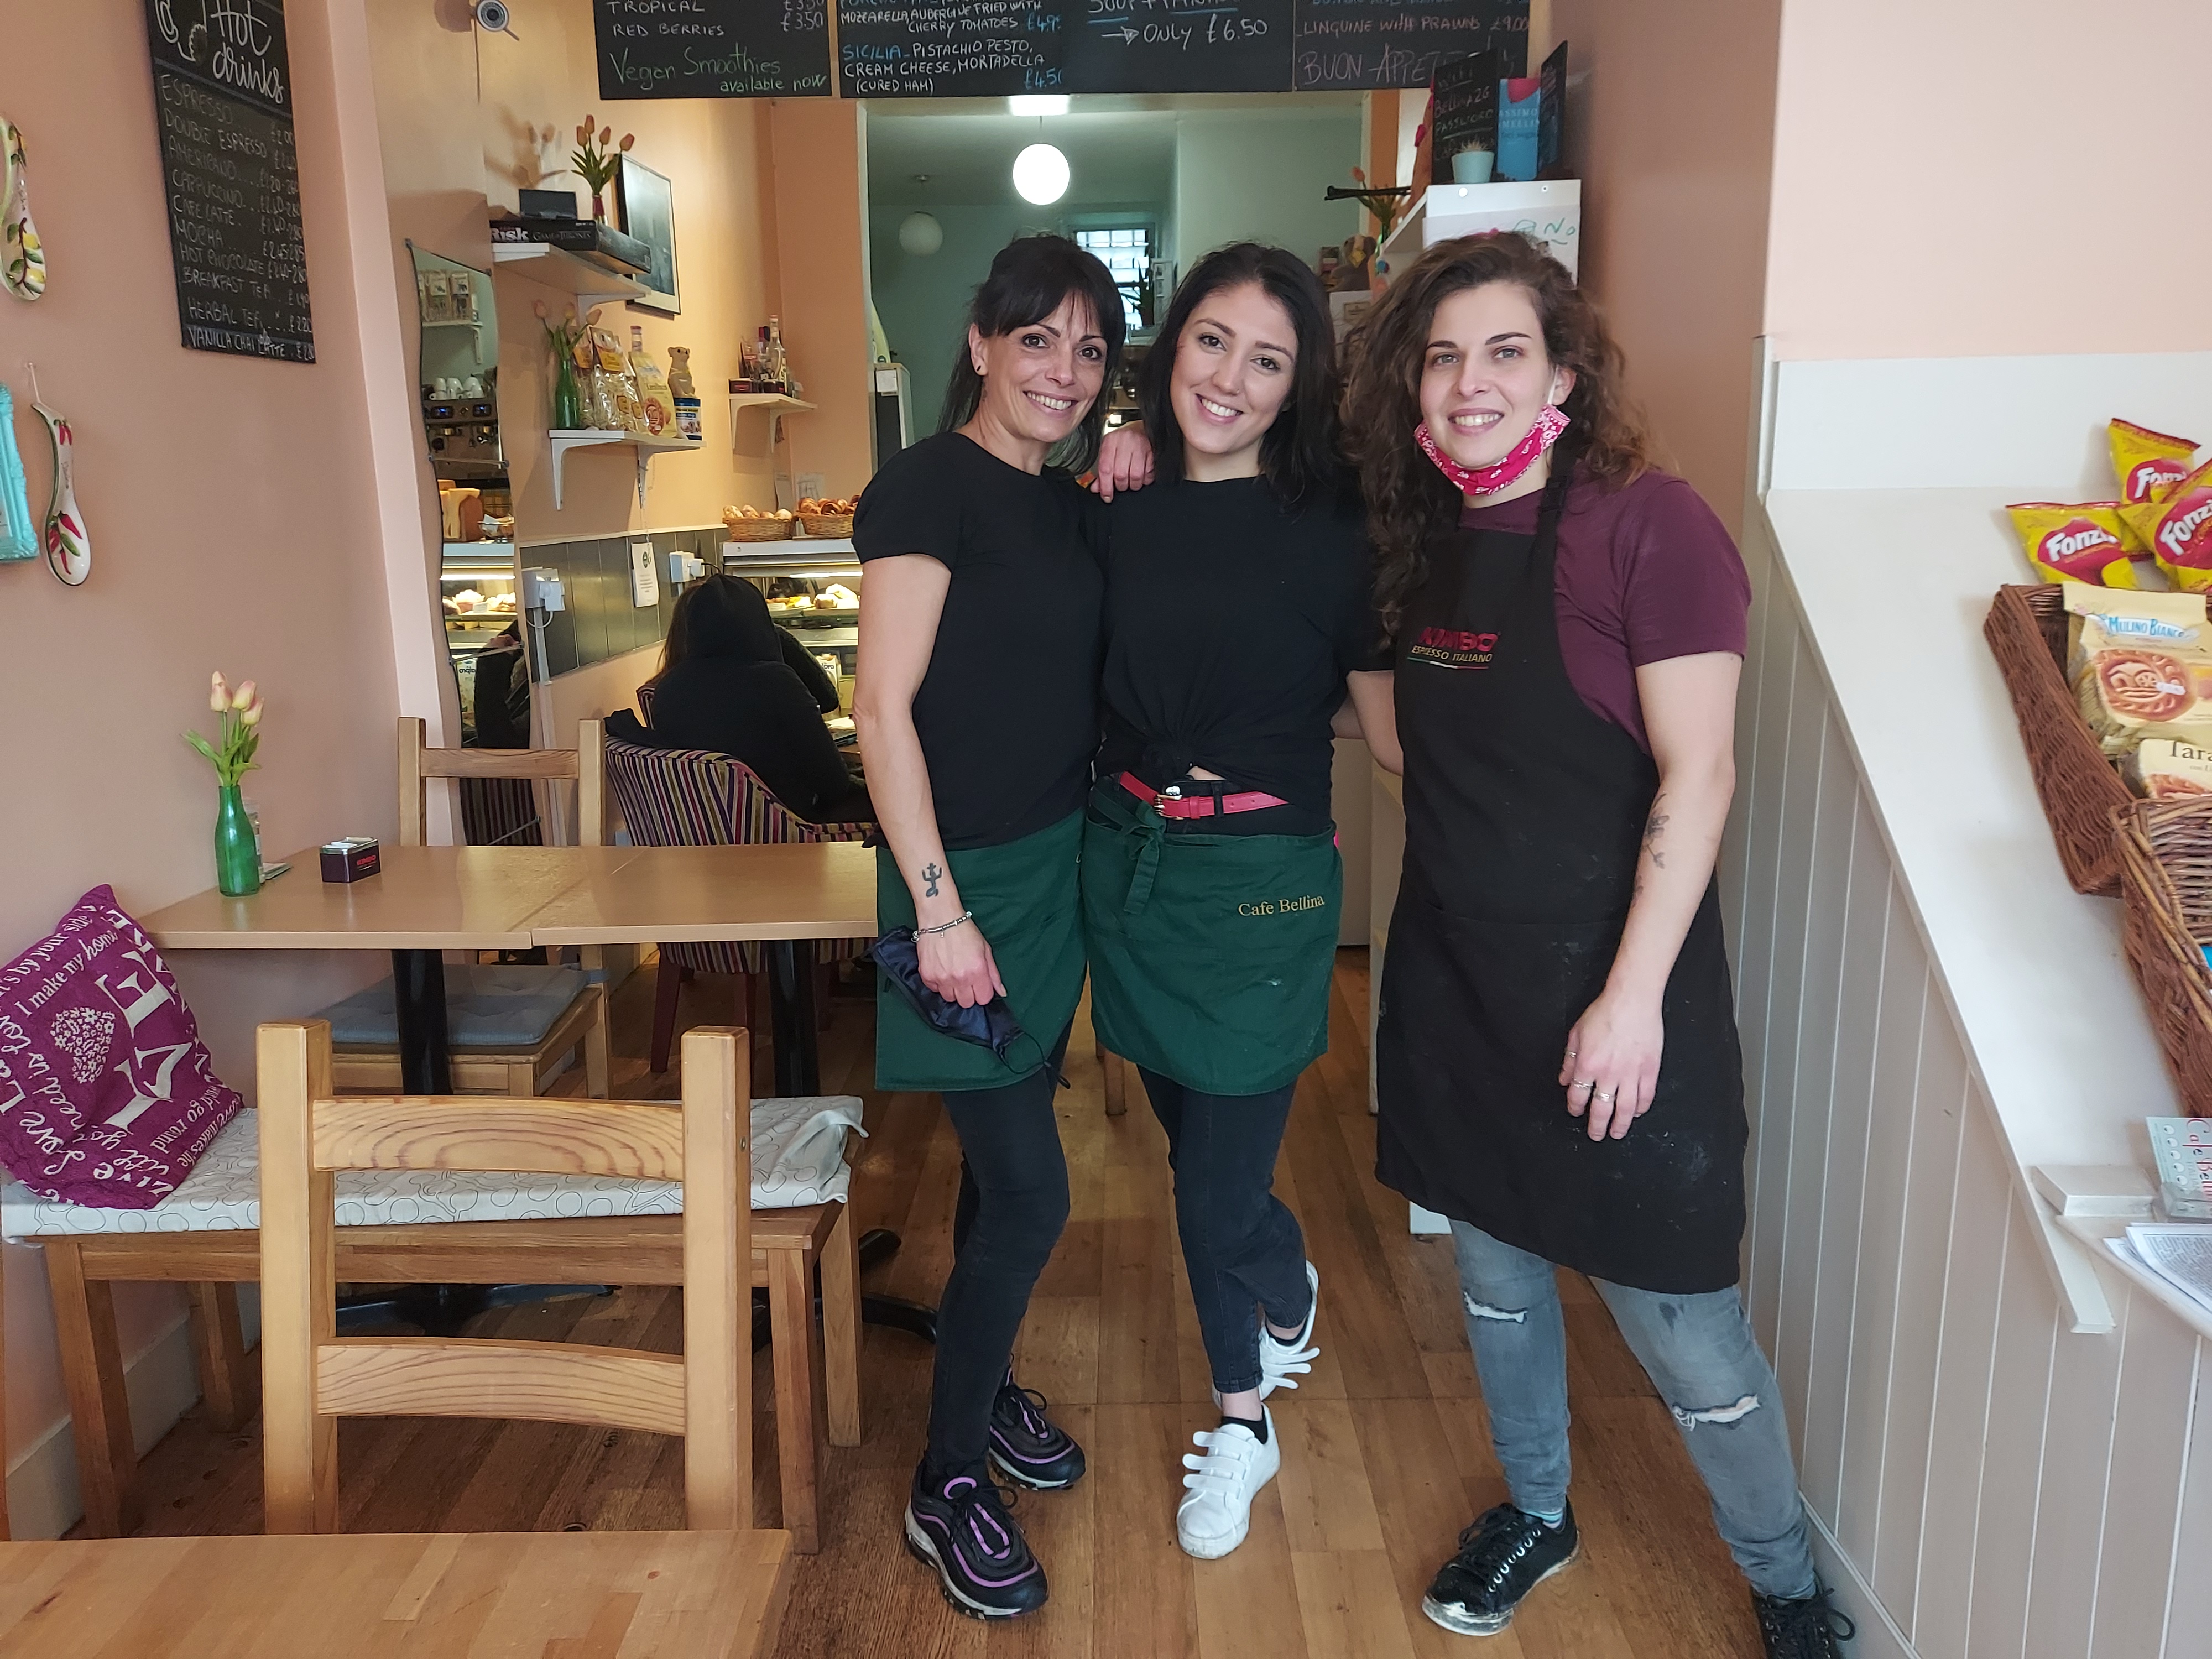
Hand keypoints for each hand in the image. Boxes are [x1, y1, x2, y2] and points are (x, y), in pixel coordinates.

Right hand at [917, 917, 1006, 1008]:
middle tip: (965, 980)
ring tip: (952, 974)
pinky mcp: (927, 975)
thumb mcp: (985, 949)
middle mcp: (960, 978)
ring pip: (949, 998)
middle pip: (966, 1003)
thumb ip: (993, 974)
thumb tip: (1001, 992)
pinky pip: (934, 989)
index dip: (982, 993)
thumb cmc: (964, 931)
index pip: (983, 999)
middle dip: (968, 994)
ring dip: (952, 990)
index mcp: (977, 971)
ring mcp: (942, 978)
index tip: (979, 985)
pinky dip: (938, 983)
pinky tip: (941, 969)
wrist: (940, 918)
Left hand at [1090, 423, 1154, 500]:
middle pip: (1121, 474)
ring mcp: (1140, 446)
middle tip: (1121, 485)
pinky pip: (1149, 474)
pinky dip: (1145, 480)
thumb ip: (1101, 471)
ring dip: (1133, 485)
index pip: (1106, 469)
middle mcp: (1125, 442)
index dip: (1105, 486)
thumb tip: (1097, 488)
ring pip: (1136, 476)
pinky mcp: (1152, 452)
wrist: (1138, 428)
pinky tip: (1141, 477)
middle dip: (1120, 486)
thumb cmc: (1121, 442)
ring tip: (1131, 482)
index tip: (1107, 496)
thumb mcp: (1107, 452)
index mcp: (1110, 442)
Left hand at [1559, 988, 1663, 1140]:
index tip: (1576, 1111)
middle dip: (1596, 1126)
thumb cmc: (1604, 1013)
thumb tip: (1564, 1079)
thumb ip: (1569, 1060)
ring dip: (1620, 1125)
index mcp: (1587, 1066)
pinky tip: (1637, 1113)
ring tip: (1617, 1133)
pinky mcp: (1650, 1070)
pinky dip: (1641, 1108)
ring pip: (1625, 1109)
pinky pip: (1646, 1096)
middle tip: (1596, 1135)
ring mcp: (1631, 1074)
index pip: (1577, 1096)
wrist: (1632, 1001)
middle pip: (1601, 1109)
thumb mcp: (1576, 1034)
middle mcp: (1608, 1075)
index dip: (1575, 1107)